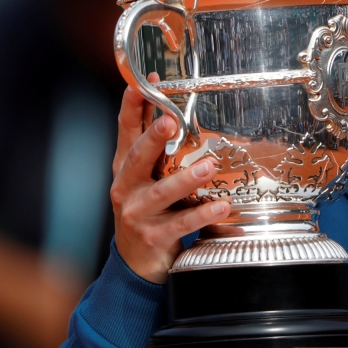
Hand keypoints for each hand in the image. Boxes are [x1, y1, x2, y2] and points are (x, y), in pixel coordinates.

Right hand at [111, 76, 230, 282]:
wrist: (136, 262)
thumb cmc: (148, 211)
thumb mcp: (147, 179)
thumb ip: (158, 150)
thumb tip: (174, 110)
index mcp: (126, 168)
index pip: (126, 132)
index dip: (132, 107)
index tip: (142, 84)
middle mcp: (126, 188)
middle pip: (137, 158)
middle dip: (153, 139)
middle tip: (171, 122)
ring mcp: (137, 214)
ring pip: (161, 193)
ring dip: (185, 180)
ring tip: (208, 167)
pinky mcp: (152, 237)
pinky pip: (181, 224)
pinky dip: (202, 214)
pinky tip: (221, 206)